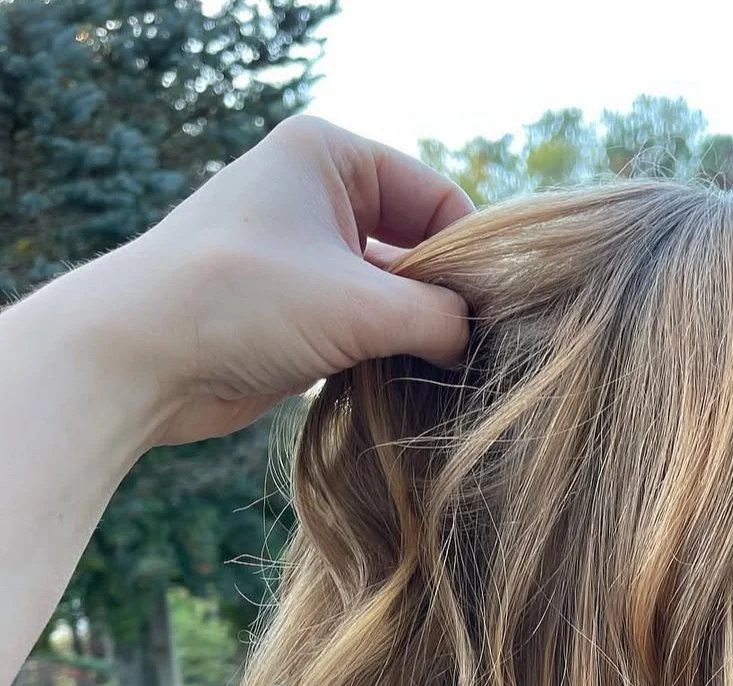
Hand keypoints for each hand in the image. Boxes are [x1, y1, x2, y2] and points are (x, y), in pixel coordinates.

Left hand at [68, 115, 473, 445]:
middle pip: (418, 246)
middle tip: (480, 352)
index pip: (437, 198)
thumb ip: (438, 317)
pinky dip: (387, 353)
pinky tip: (408, 386)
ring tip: (446, 374)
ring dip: (416, 333)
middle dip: (444, 298)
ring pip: (391, 292)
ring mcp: (303, 255)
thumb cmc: (241, 304)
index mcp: (330, 155)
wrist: (137, 360)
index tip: (498, 316)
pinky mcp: (292, 309)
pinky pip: (363, 326)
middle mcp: (316, 195)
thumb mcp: (361, 306)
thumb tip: (476, 339)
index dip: (473, 257)